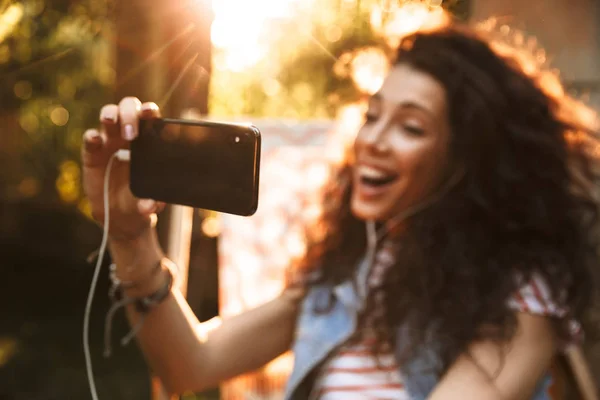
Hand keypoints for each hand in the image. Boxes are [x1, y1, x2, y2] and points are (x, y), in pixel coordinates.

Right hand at [81, 97, 165, 242]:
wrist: (119, 213)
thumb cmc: (139, 198)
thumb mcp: (148, 201)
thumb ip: (150, 202)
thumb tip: (150, 205)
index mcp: (148, 140)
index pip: (149, 118)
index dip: (149, 111)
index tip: (150, 112)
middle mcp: (128, 135)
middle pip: (128, 109)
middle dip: (129, 114)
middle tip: (132, 134)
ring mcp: (109, 141)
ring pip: (109, 115)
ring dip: (110, 115)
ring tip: (111, 122)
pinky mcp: (92, 153)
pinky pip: (90, 139)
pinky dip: (91, 137)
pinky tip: (95, 139)